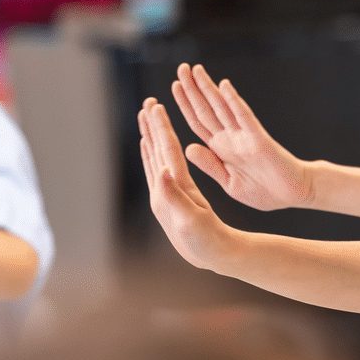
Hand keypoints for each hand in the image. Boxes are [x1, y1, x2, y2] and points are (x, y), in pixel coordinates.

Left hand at [138, 97, 232, 269]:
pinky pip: (159, 168)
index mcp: (170, 192)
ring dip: (150, 135)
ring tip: (145, 116)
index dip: (161, 129)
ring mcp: (165, 194)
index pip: (165, 154)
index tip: (156, 107)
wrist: (213, 256)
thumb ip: (176, 197)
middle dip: (151, 126)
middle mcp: (163, 191)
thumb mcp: (192, 220)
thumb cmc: (207, 241)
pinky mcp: (171, 198)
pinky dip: (154, 153)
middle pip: (156, 151)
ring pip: (155, 157)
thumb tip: (162, 172)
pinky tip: (151, 146)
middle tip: (147, 103)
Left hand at [171, 64, 312, 210]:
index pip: (198, 122)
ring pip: (222, 107)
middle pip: (207, 109)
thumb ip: (210, 166)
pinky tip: (224, 86)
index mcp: (222, 150)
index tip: (174, 87)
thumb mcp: (230, 183)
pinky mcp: (259, 140)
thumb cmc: (265, 191)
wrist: (294, 194)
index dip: (185, 105)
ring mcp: (244, 137)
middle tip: (181, 68)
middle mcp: (231, 138)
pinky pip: (244, 117)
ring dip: (208, 88)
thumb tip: (188, 148)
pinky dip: (234, 101)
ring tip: (195, 70)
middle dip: (193, 90)